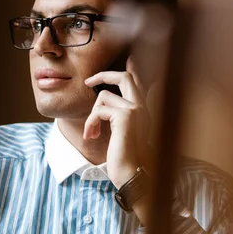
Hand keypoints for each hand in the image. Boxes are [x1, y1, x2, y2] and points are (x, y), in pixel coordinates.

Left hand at [83, 56, 150, 189]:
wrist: (134, 175)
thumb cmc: (127, 161)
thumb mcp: (123, 135)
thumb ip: (119, 119)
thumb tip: (105, 106)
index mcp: (144, 112)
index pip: (139, 84)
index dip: (133, 69)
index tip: (131, 59)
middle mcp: (143, 108)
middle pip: (124, 77)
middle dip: (103, 75)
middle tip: (88, 81)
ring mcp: (136, 110)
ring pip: (103, 96)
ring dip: (92, 114)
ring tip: (92, 132)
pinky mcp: (125, 117)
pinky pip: (98, 110)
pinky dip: (90, 122)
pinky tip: (91, 136)